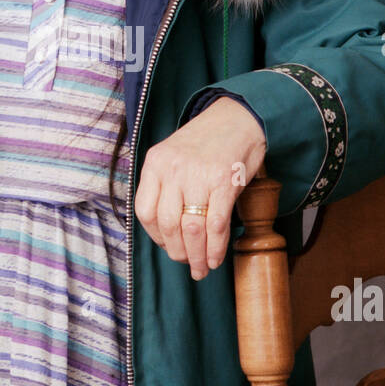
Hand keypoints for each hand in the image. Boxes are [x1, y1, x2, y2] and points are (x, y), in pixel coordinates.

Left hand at [134, 96, 266, 280]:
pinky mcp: (224, 183)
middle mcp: (173, 169)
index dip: (155, 236)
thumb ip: (165, 186)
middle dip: (177, 252)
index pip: (144, 211)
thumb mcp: (174, 155)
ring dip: (197, 256)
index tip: (167, 246)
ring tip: (201, 268)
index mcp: (155, 163)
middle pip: (168, 225)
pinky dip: (215, 248)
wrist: (240, 117)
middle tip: (187, 263)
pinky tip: (216, 258)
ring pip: (191, 229)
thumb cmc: (207, 141)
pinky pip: (216, 225)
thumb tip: (167, 232)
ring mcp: (199, 176)